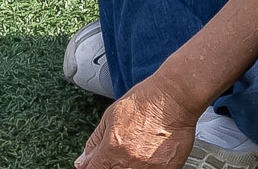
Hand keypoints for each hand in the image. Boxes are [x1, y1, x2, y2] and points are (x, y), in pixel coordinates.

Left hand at [75, 81, 198, 168]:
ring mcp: (148, 168)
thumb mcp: (111, 115)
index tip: (101, 163)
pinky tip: (152, 156)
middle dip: (115, 165)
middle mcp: (128, 162)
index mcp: (111, 150)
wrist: (174, 96)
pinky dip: (150, 167)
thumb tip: (82, 161)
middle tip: (124, 154)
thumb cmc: (146, 101)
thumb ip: (95, 141)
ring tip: (140, 152)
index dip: (96, 167)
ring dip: (132, 166)